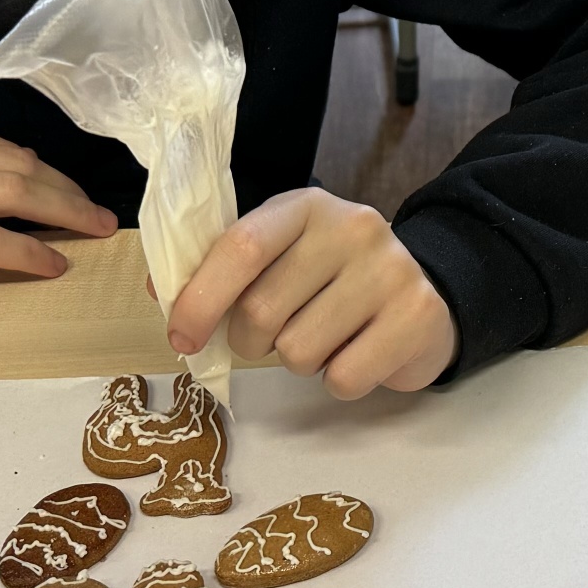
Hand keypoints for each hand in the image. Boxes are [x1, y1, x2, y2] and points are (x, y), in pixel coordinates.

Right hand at [0, 111, 117, 318]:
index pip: (0, 147)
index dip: (46, 173)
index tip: (71, 193)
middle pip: (20, 166)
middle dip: (68, 192)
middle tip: (101, 217)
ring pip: (14, 194)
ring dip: (63, 217)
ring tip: (91, 236)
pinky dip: (28, 253)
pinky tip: (50, 267)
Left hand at [165, 187, 455, 398]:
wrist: (425, 298)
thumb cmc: (333, 281)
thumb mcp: (282, 257)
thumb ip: (224, 268)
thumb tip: (162, 293)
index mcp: (306, 207)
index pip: (240, 247)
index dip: (200, 297)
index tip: (182, 336)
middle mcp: (352, 228)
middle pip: (262, 310)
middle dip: (251, 342)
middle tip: (272, 338)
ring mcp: (390, 270)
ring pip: (299, 352)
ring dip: (299, 362)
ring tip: (325, 339)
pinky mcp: (416, 316)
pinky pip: (343, 378)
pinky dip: (338, 381)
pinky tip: (356, 353)